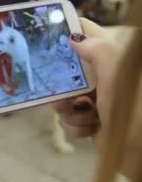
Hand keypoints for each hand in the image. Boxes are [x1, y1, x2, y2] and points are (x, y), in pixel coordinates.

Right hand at [53, 18, 126, 148]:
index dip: (69, 30)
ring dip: (70, 110)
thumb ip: (97, 49)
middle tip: (65, 90)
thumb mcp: (115, 73)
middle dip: (63, 84)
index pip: (90, 34)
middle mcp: (104, 77)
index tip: (48, 34)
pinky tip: (90, 128)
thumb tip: (74, 37)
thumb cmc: (131, 107)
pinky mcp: (91, 122)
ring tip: (87, 114)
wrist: (138, 151)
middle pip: (68, 70)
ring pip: (65, 98)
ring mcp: (97, 100)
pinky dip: (76, 125)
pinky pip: (69, 119)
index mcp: (113, 59)